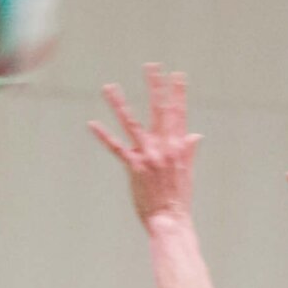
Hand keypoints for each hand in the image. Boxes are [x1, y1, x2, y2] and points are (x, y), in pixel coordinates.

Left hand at [89, 63, 200, 228]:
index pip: (179, 115)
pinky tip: (92, 123)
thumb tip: (196, 135)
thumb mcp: (187, 173)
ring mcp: (148, 156)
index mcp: (178, 148)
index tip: (177, 75)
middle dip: (155, 87)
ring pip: (132, 124)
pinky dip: (104, 135)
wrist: (171, 221)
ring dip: (119, 104)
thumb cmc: (178, 200)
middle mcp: (164, 148)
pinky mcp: (134, 167)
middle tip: (151, 66)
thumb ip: (188, 151)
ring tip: (109, 86)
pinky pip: (116, 148)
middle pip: (159, 111)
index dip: (178, 94)